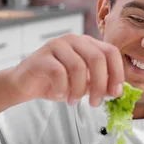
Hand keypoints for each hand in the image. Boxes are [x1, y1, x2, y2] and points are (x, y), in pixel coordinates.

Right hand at [9, 33, 123, 106]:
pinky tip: (60, 94)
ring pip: (78, 67)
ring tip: (74, 101)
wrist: (25, 85)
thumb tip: (117, 90)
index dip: (117, 73)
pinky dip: (63, 88)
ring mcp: (56, 45)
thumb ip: (100, 84)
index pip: (111, 52)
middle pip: (97, 58)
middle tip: (96, 103)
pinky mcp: (41, 57)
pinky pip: (58, 72)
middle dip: (100, 85)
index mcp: (87, 43)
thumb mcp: (84, 84)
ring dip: (79, 90)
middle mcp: (73, 40)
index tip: (116, 93)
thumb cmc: (57, 83)